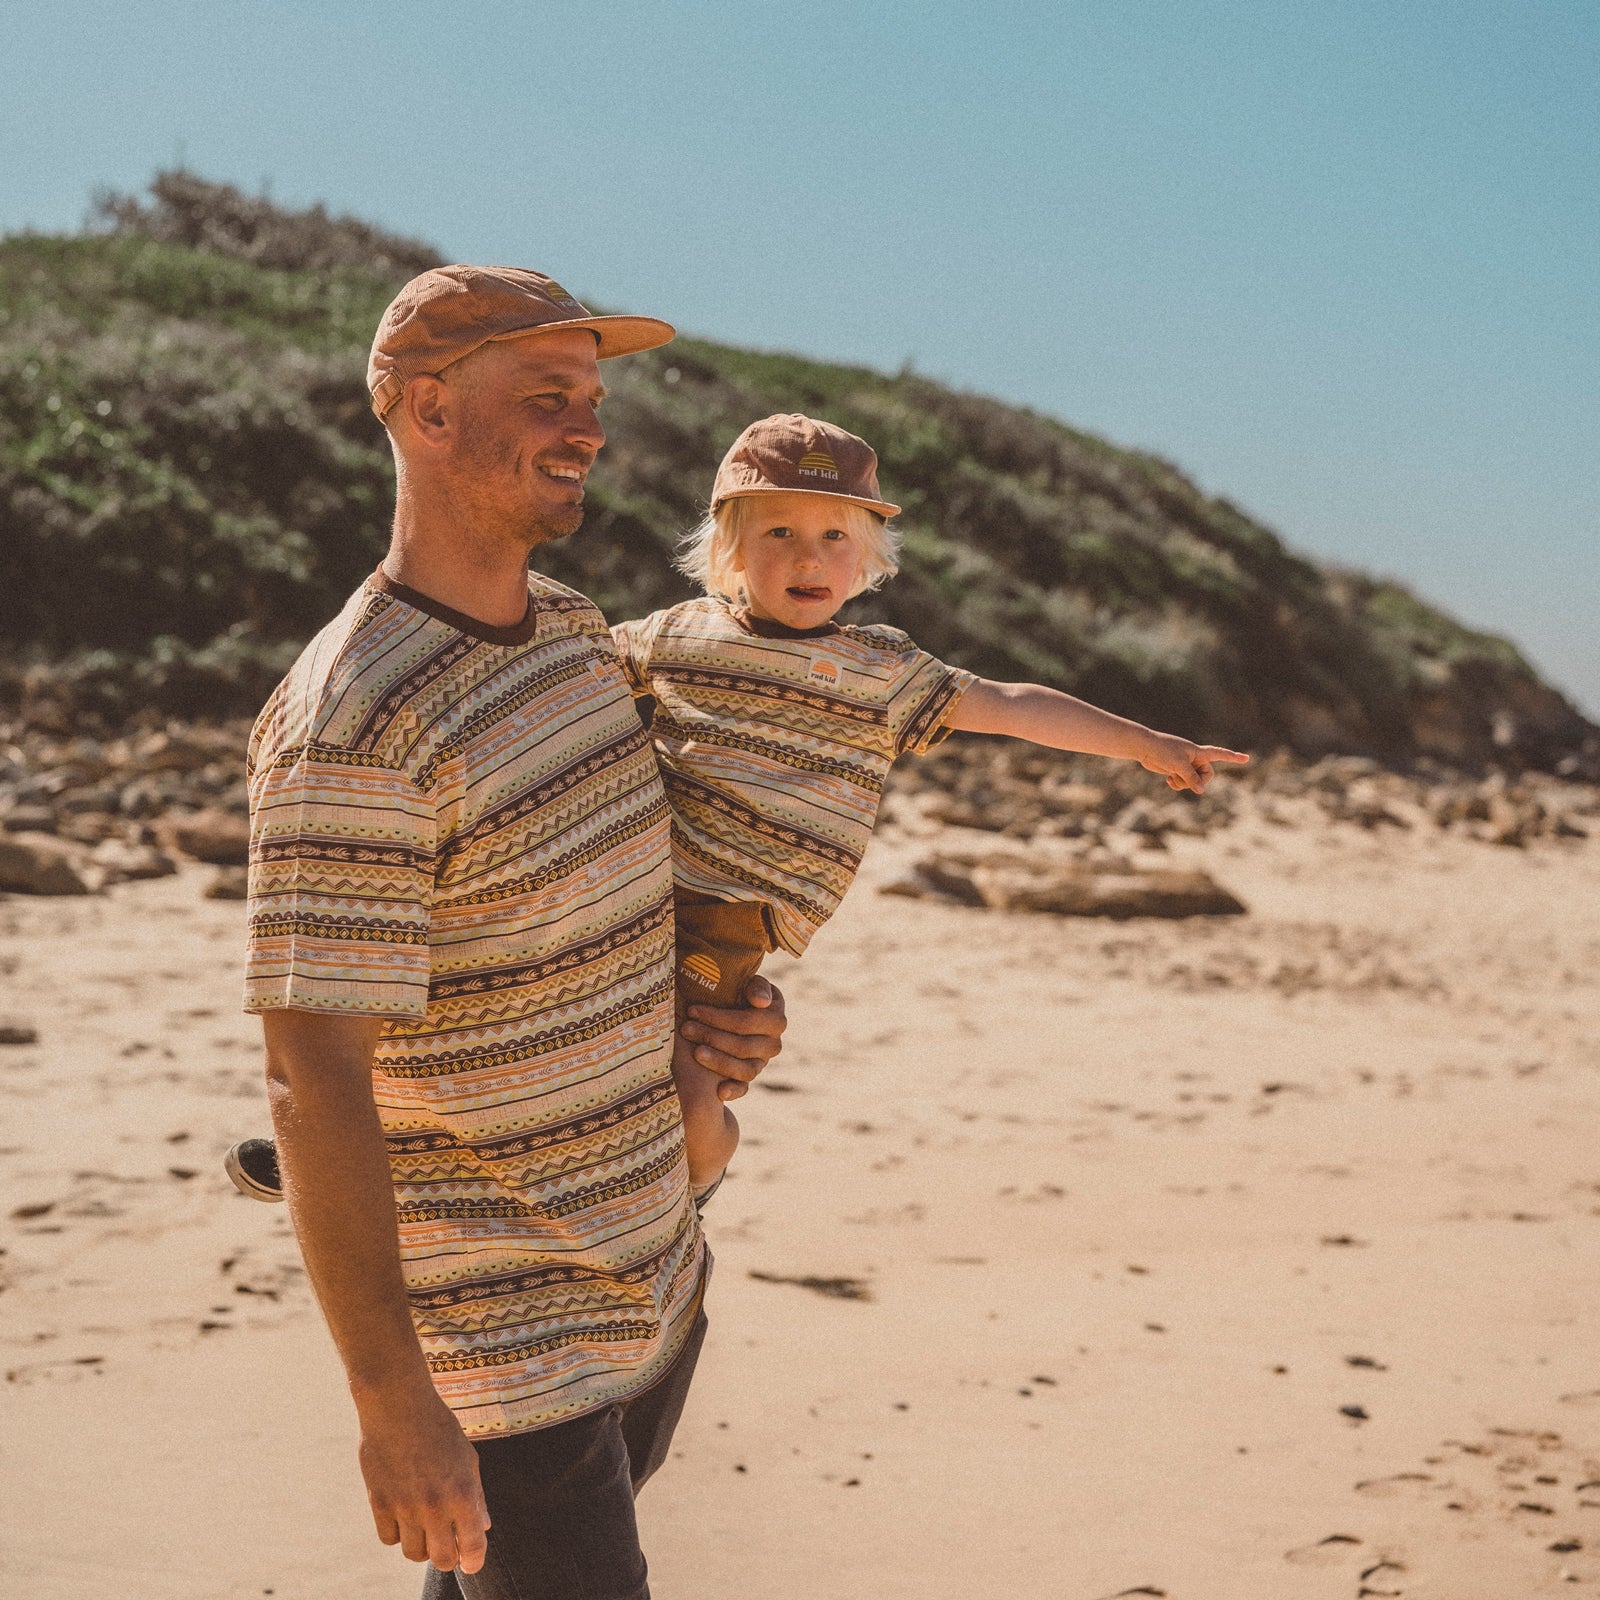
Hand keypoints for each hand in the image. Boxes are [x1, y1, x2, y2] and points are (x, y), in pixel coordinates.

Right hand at [358, 1382, 490, 1573]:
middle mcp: (435, 1506)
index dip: (473, 1561)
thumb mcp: (467, 1457)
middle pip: (442, 1560)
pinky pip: (389, 1539)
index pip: (472, 1546)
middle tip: (447, 1545)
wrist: (399, 1406)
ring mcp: (405, 1507)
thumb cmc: (438, 1428)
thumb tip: (484, 1527)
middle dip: (448, 1557)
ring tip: (425, 1527)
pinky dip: (397, 1533)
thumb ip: (476, 1496)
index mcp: (462, 1493)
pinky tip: (402, 1515)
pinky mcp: (379, 1504)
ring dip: (421, 1546)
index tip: (470, 1563)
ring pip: (414, 1554)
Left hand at [682, 975, 786, 1101]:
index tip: (693, 1010)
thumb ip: (757, 987)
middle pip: (743, 1046)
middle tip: (686, 1028)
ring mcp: (762, 1062)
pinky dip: (734, 1091)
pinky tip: (719, 1092)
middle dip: (711, 1036)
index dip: (719, 1018)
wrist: (737, 1007)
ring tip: (695, 1052)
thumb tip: (760, 1002)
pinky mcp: (750, 1076)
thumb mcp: (749, 982)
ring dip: (719, 1062)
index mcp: (776, 1018)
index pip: (748, 1022)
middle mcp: (773, 1043)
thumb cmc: (739, 991)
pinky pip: (745, 1087)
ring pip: (745, 1069)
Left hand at [1138, 733, 1248, 794]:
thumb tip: (1201, 791)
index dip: (1233, 758)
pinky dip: (1177, 784)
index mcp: (1199, 752)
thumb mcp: (1179, 766)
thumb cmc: (1163, 751)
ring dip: (1184, 783)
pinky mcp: (1176, 770)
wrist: (1144, 748)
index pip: (1220, 754)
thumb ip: (1192, 779)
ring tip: (1173, 776)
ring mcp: (1186, 765)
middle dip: (1197, 781)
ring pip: (1193, 781)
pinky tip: (1168, 780)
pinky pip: (1183, 783)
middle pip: (1207, 775)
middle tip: (1185, 779)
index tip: (1246, 759)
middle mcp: (1195, 758)